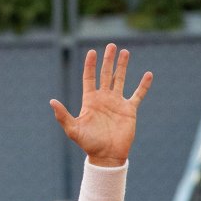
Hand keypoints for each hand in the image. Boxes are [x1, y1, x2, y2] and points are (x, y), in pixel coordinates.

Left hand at [51, 43, 152, 166]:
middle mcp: (103, 98)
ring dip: (122, 66)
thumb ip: (63, 115)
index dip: (90, 65)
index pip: (90, 78)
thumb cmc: (88, 144)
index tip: (91, 52)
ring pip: (120, 80)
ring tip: (125, 52)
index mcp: (90, 100)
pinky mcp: (129, 110)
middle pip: (106, 74)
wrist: (106, 155)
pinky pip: (138, 95)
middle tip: (111, 45)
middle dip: (108, 60)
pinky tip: (148, 74)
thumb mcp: (73, 129)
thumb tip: (52, 102)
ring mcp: (117, 103)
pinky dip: (143, 85)